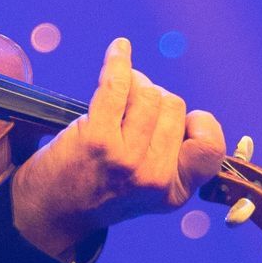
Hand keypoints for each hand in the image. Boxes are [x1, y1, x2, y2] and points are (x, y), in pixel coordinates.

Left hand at [8, 37, 226, 260]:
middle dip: (154, 97)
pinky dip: (119, 61)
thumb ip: (170, 157)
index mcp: (174, 192)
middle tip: (130, 107)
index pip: (210, 148)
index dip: (200, 124)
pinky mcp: (97, 139)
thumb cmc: (100, 189)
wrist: (51, 212)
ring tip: (118, 94)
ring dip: (134, 83)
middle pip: (173, 106)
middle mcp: (154, 178)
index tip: (181, 121)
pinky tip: (119, 50)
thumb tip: (171, 102)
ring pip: (149, 93)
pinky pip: (118, 85)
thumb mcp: (147, 189)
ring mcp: (127, 158)